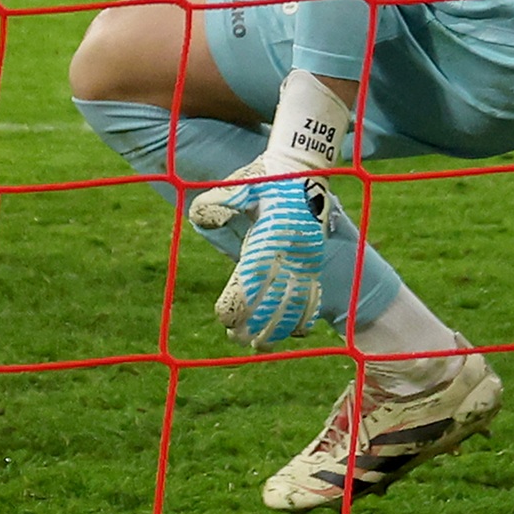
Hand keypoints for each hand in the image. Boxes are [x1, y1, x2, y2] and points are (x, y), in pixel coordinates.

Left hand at [189, 159, 333, 348]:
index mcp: (272, 235)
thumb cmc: (266, 177)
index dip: (240, 302)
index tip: (223, 317)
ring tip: (260, 345)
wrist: (306, 167)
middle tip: (236, 339)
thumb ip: (218, 200)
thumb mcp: (241, 183)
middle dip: (255, 323)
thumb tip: (199, 218)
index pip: (254, 278)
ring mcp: (307, 257)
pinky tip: (296, 333)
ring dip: (278, 327)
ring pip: (294, 301)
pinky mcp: (314, 260)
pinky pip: (313, 293)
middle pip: (274, 298)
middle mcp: (292, 250)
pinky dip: (305, 315)